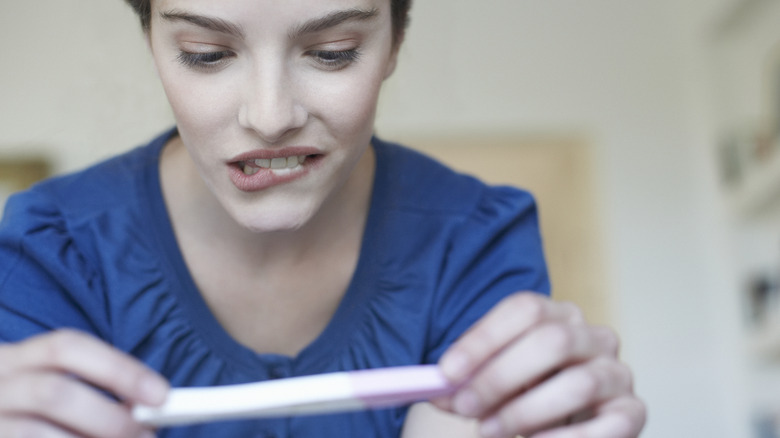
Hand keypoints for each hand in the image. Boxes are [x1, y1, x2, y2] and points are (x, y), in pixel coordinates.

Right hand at [0, 329, 168, 437]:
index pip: (67, 348)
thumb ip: (92, 386)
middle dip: (109, 417)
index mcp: (14, 358)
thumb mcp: (47, 384)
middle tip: (145, 434)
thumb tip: (151, 403)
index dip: (117, 368)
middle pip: (53, 394)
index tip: (161, 394)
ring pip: (36, 434)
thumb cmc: (31, 410)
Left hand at [435, 293, 645, 437]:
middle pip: (551, 341)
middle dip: (500, 376)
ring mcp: (617, 373)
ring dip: (524, 412)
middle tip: (465, 406)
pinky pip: (603, 428)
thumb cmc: (525, 396)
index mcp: (558, 315)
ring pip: (577, 384)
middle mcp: (594, 336)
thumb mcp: (494, 384)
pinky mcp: (632, 414)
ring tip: (489, 431)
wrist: (566, 427)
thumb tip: (436, 389)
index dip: (484, 338)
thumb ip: (467, 384)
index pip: (525, 309)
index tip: (448, 372)